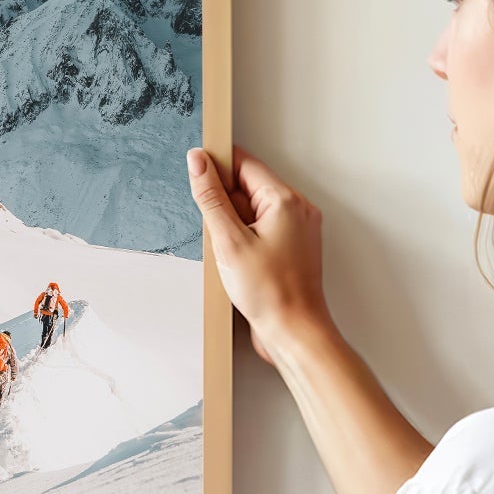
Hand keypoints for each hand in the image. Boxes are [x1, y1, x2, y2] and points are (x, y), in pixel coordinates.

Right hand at [186, 145, 332, 365]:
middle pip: (249, 188)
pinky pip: (261, 230)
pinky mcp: (292, 248)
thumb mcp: (229, 241)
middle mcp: (297, 209)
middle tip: (219, 236)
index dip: (217, 167)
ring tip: (232, 256)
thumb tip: (198, 161)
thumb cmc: (270, 292)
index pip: (245, 164)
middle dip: (225, 206)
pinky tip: (239, 264)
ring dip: (233, 226)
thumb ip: (211, 197)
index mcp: (285, 200)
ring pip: (253, 211)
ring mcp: (297, 229)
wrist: (293, 332)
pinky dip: (244, 240)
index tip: (196, 175)